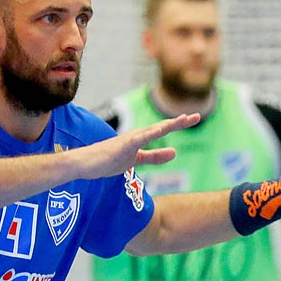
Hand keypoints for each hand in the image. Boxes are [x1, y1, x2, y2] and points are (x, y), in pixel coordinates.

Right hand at [76, 113, 198, 178]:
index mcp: (141, 139)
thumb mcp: (136, 160)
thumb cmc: (107, 161)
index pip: (163, 129)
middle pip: (161, 127)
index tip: (194, 117)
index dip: (178, 123)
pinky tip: (160, 130)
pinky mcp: (121, 146)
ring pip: (151, 131)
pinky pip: (137, 139)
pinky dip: (149, 134)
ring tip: (183, 120)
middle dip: (179, 122)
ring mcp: (128, 140)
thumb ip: (155, 157)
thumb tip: (175, 153)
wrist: (84, 165)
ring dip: (167, 125)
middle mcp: (136, 136)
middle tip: (196, 116)